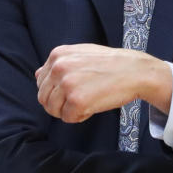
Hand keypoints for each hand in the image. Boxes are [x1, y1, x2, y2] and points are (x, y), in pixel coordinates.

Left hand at [35, 43, 170, 122]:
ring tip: (88, 101)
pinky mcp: (77, 101)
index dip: (57, 91)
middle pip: (44, 98)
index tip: (75, 89)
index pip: (41, 82)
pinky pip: (68, 118)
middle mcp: (59, 67)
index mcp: (58, 55)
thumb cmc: (112, 64)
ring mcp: (67, 84)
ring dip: (69, 111)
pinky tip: (94, 106)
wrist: (135, 71)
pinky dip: (80, 117)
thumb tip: (37, 75)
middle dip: (59, 104)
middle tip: (81, 100)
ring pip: (53, 110)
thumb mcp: (82, 54)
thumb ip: (59, 63)